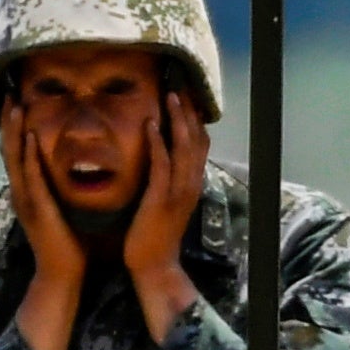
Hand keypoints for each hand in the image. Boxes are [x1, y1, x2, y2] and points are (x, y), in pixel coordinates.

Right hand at [2, 101, 84, 349]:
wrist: (61, 274)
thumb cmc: (67, 244)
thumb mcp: (59, 208)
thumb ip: (58, 188)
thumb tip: (68, 168)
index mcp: (27, 190)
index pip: (18, 151)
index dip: (15, 125)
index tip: (17, 99)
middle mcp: (21, 190)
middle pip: (10, 147)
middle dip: (9, 120)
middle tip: (8, 91)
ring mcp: (26, 198)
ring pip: (15, 157)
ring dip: (15, 130)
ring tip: (14, 104)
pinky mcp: (36, 207)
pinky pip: (30, 175)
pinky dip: (28, 154)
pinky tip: (30, 135)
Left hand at [123, 91, 212, 342]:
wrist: (154, 265)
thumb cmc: (154, 232)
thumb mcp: (165, 199)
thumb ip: (166, 178)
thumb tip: (159, 153)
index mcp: (191, 182)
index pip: (199, 142)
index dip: (195, 117)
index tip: (187, 92)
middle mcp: (190, 183)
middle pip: (196, 139)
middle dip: (189, 110)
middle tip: (181, 83)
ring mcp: (177, 191)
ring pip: (183, 148)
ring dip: (177, 120)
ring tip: (170, 95)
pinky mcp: (160, 199)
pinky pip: (161, 166)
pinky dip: (157, 143)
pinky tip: (149, 124)